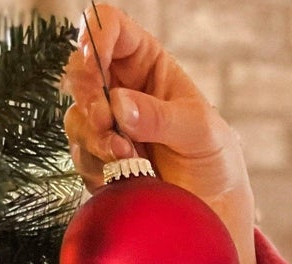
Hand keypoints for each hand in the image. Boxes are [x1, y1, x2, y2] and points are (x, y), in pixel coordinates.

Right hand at [57, 3, 258, 263]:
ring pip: (76, 117)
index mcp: (147, 64)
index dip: (95, 36)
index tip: (96, 64)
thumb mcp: (199, 131)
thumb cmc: (214, 158)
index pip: (109, 26)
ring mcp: (108, 125)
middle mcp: (121, 89)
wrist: (214, 209)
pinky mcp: (101, 160)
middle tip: (107, 122)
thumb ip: (160, 116)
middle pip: (79, 70)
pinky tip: (123, 176)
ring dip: (94, 138)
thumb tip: (117, 106)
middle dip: (88, 96)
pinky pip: (80, 156)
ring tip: (127, 158)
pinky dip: (95, 167)